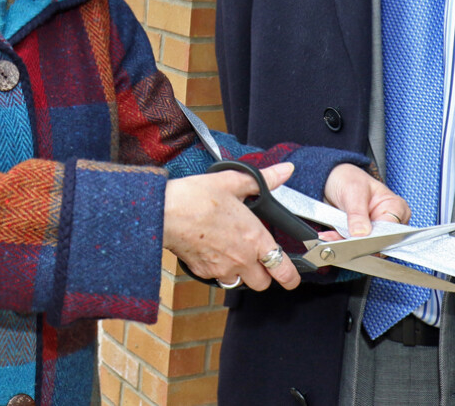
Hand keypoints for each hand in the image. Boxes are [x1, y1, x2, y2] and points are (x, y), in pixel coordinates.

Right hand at [164, 162, 301, 291]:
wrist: (163, 212)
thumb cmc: (195, 197)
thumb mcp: (232, 182)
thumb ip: (263, 180)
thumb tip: (284, 171)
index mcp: (254, 238)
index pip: (283, 270)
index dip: (291, 277)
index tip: (291, 277)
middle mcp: (242, 259)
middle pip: (262, 284)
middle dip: (263, 274)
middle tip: (256, 259)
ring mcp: (221, 269)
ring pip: (240, 282)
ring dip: (240, 274)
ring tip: (231, 253)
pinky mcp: (203, 271)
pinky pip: (217, 278)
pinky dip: (218, 269)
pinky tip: (211, 249)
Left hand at [323, 163, 409, 238]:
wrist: (333, 178)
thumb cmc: (349, 178)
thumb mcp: (353, 191)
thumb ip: (357, 213)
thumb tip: (361, 233)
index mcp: (396, 207)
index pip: (392, 230)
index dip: (375, 237)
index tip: (359, 237)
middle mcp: (390, 220)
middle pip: (380, 241)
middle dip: (358, 241)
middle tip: (341, 238)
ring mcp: (376, 229)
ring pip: (364, 245)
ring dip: (346, 241)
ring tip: (331, 235)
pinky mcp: (362, 235)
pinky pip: (352, 244)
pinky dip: (340, 240)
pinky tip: (330, 236)